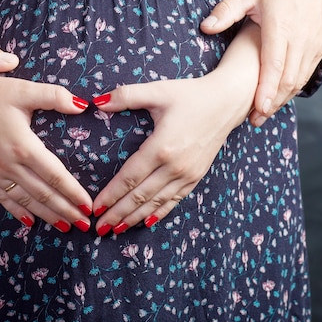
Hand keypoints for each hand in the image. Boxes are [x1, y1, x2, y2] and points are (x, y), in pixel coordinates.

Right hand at [0, 67, 93, 231]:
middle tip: (85, 224)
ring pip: (26, 201)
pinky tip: (31, 222)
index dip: (74, 193)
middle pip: (43, 194)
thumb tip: (83, 105)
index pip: (55, 176)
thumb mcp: (24, 90)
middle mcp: (8, 164)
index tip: (89, 206)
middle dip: (67, 211)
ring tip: (66, 227)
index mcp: (22, 146)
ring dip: (47, 216)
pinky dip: (19, 212)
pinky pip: (3, 199)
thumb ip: (55, 96)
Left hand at [92, 22, 261, 234]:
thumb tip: (96, 102)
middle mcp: (175, 166)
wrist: (227, 102)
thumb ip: (125, 96)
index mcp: (161, 147)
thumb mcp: (157, 90)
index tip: (94, 207)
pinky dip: (158, 213)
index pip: (129, 177)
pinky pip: (174, 200)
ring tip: (115, 230)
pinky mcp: (196, 176)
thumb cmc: (190, 94)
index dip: (111, 195)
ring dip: (134, 218)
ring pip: (156, 203)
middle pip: (140, 196)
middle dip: (117, 214)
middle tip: (98, 228)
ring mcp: (187, 174)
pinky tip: (145, 223)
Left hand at [200, 0, 321, 125]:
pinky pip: (307, 75)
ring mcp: (313, 45)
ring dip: (282, 99)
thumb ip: (227, 11)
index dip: (266, 89)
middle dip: (272, 102)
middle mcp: (300, 39)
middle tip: (254, 119)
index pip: (274, 65)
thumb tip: (204, 26)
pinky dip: (293, 89)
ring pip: (299, 80)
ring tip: (262, 114)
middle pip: (287, 80)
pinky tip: (278, 98)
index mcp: (281, 27)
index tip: (257, 108)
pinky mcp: (320, 48)